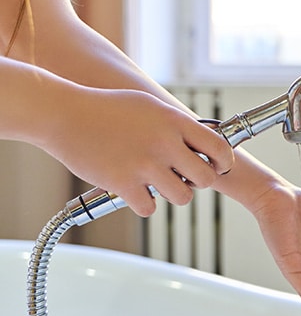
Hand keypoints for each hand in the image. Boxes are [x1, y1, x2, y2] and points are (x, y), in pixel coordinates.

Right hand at [40, 88, 234, 215]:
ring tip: (155, 183)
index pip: (220, 148)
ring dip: (171, 195)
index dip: (222, 163)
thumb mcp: (150, 106)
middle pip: (206, 179)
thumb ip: (176, 125)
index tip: (216, 167)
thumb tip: (202, 143)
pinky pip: (150, 209)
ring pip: (182, 198)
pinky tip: (134, 191)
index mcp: (174, 121)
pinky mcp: (123, 183)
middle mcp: (164, 143)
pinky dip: (143, 204)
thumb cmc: (106, 108)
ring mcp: (145, 165)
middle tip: (182, 178)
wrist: (63, 114)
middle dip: (197, 182)